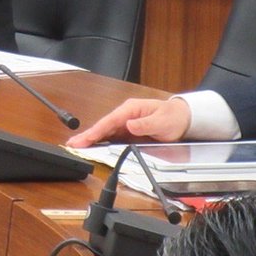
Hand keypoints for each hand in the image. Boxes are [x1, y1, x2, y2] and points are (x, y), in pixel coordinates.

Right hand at [65, 97, 190, 147]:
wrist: (182, 119)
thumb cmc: (172, 117)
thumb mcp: (161, 121)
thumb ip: (145, 124)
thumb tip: (129, 125)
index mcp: (130, 109)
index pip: (110, 121)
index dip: (96, 131)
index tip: (86, 138)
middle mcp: (125, 115)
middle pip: (103, 126)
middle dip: (88, 135)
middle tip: (73, 143)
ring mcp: (126, 123)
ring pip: (105, 132)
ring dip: (92, 139)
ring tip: (78, 146)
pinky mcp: (128, 131)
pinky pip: (112, 136)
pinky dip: (101, 141)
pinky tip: (92, 146)